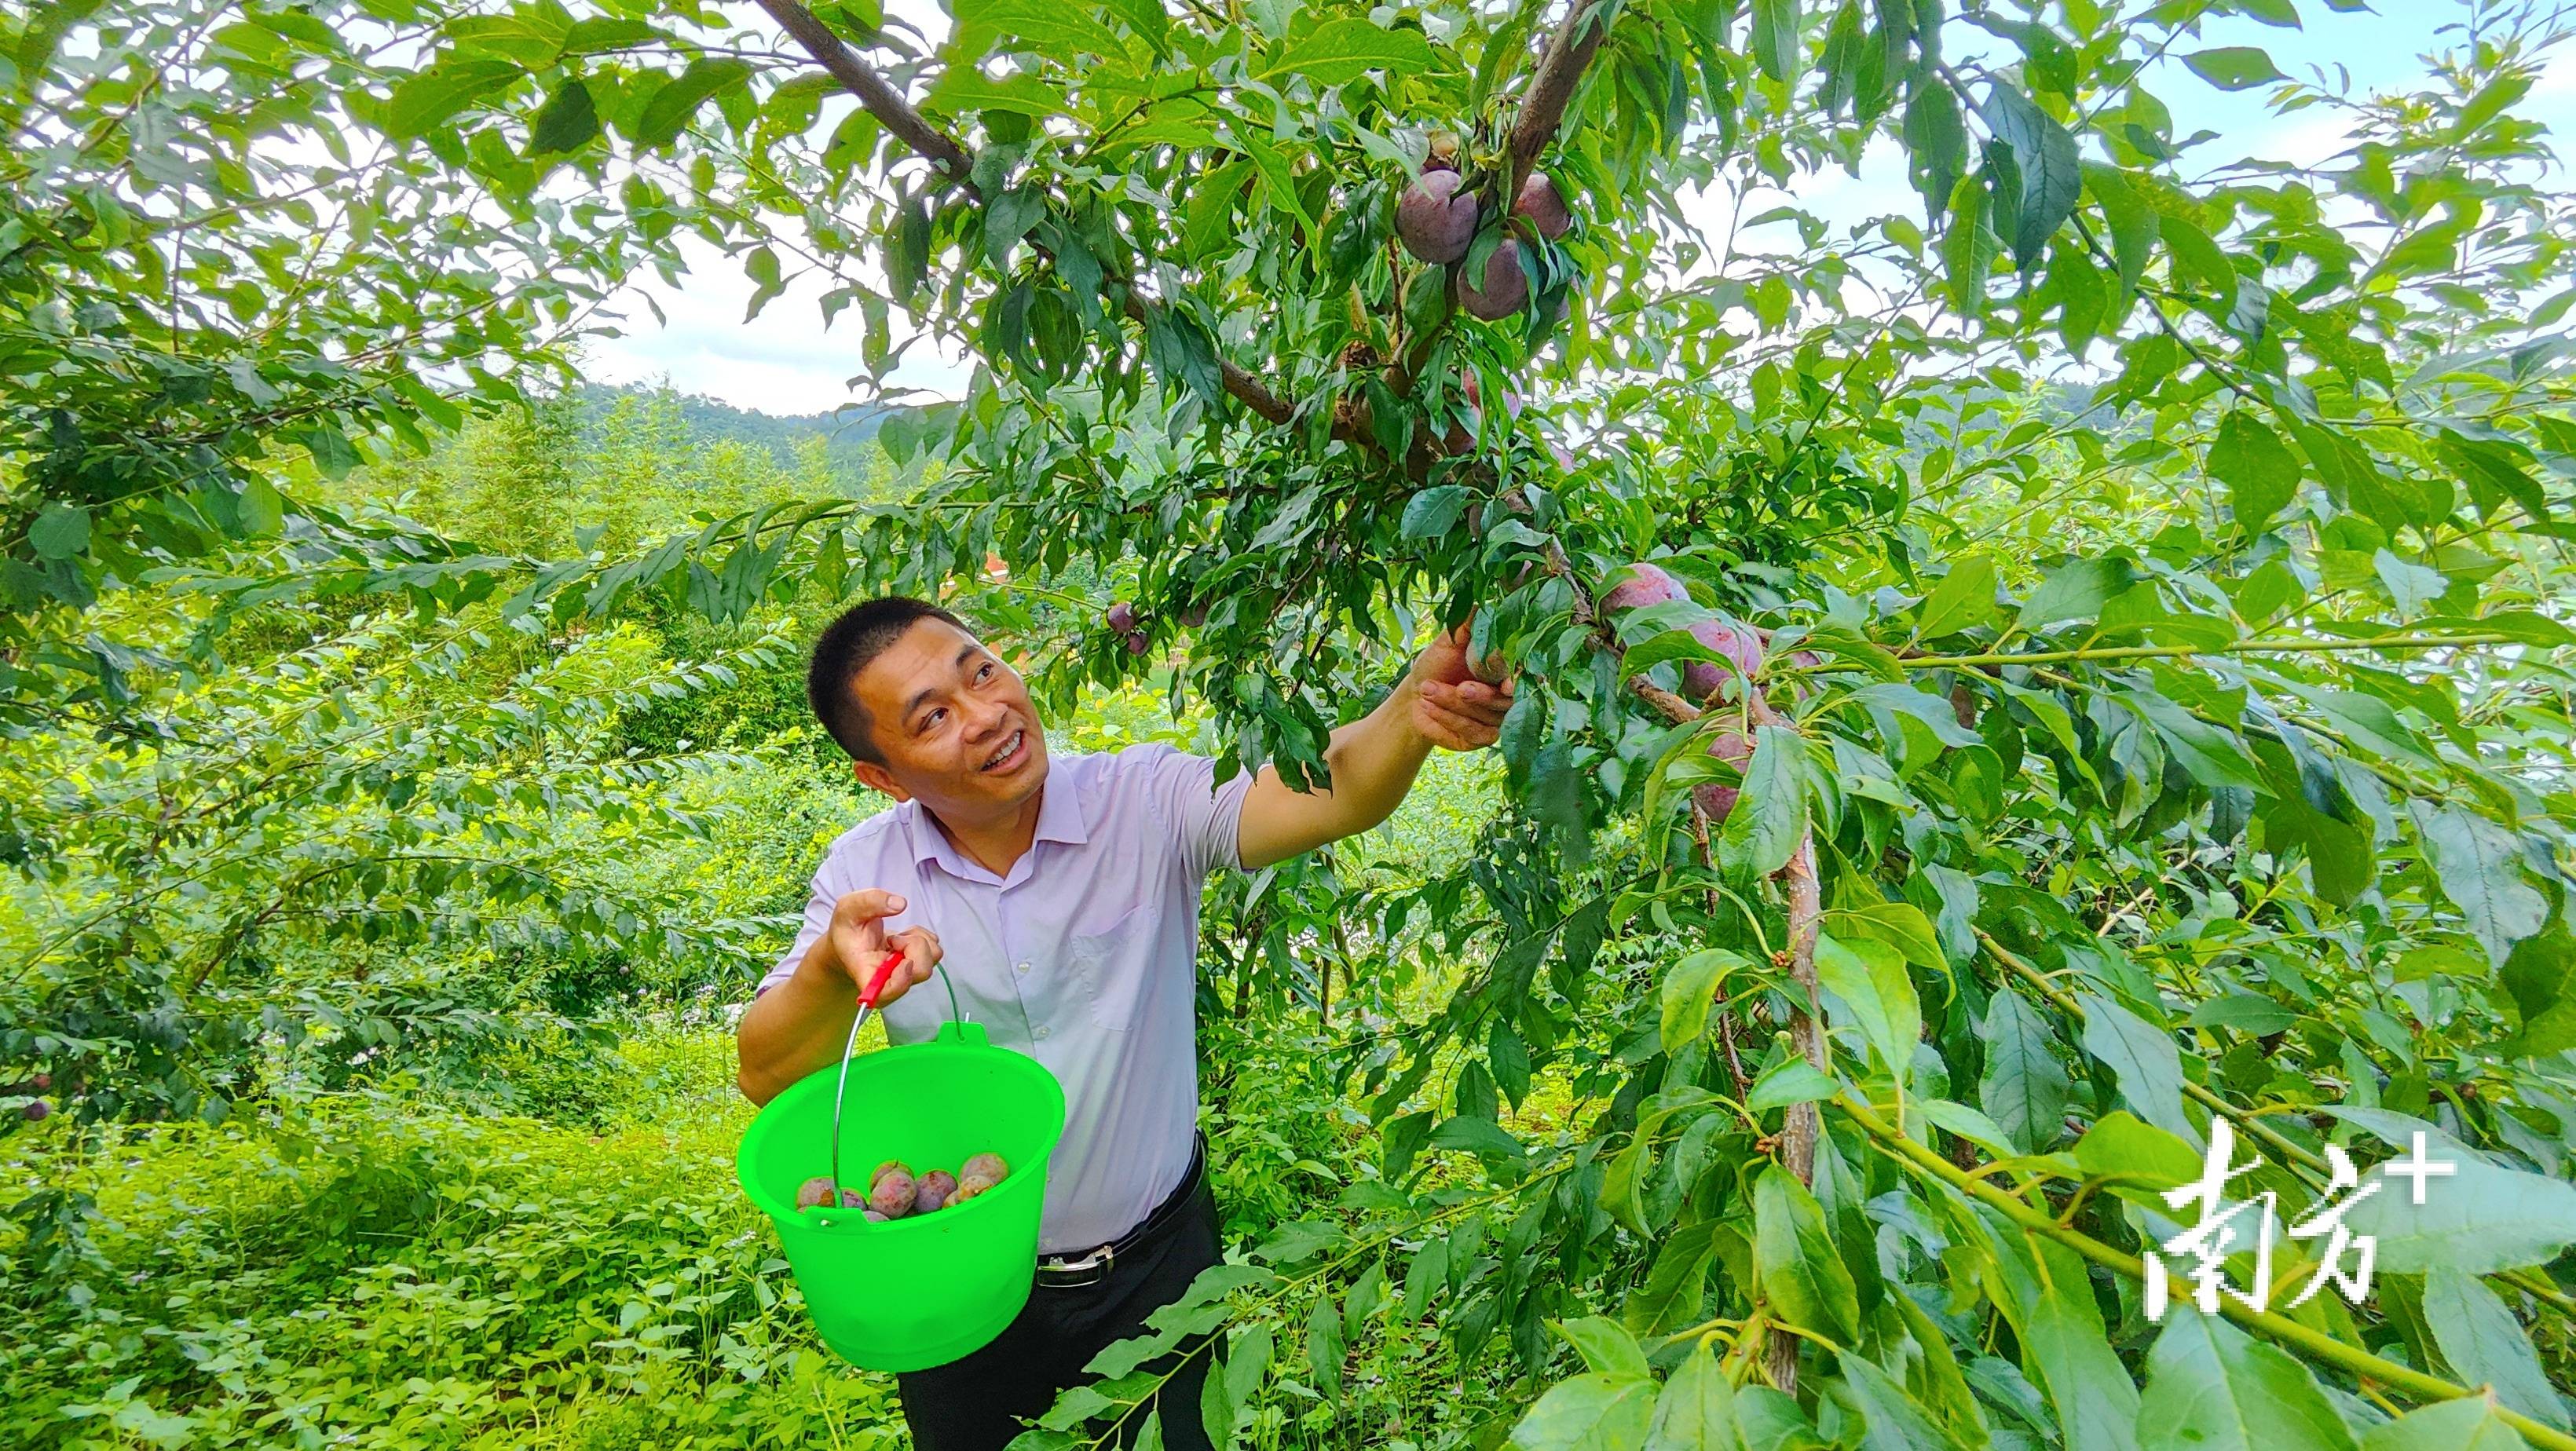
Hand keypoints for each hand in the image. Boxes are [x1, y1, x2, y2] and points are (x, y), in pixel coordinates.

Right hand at [819, 889, 942, 1008]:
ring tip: (897, 938)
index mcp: (865, 973)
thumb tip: (899, 904)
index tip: (903, 959)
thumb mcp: (848, 908)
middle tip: (895, 939)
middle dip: (915, 946)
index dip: (901, 980)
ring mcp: (906, 974)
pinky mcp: (918, 964)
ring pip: (932, 958)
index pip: (885, 994)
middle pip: (921, 971)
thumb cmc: (848, 930)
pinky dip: (923, 938)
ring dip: (919, 940)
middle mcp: (889, 980)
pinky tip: (904, 938)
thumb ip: (869, 902)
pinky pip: (934, 949)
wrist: (851, 941)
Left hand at [1402, 621, 1516, 750]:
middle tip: (1460, 688)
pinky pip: (1471, 732)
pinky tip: (1427, 705)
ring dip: (1452, 704)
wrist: (1416, 694)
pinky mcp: (1482, 738)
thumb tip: (1478, 606)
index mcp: (1507, 669)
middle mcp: (1509, 696)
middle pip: (1506, 701)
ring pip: (1485, 717)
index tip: (1506, 684)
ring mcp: (1498, 719)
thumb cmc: (1438, 664)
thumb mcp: (1448, 641)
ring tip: (1426, 689)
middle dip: (1480, 695)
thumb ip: (1465, 625)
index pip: (1523, 676)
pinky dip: (1447, 719)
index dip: (1516, 680)